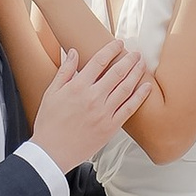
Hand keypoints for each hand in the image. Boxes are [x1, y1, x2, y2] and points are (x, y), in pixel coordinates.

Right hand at [31, 36, 147, 173]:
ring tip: (142, 64)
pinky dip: (140, 96)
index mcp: (77, 87)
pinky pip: (129, 109)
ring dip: (136, 73)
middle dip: (129, 59)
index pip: (99, 61)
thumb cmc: (49, 124)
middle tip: (136, 52)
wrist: (52, 152)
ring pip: (126, 88)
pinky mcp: (110, 127)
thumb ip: (65, 71)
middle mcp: (93, 98)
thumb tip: (73, 52)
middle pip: (117, 72)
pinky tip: (146, 87)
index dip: (111, 50)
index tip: (118, 43)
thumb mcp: (51, 93)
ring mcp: (104, 113)